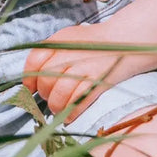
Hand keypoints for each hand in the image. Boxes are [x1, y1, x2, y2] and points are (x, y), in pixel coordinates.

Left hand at [23, 18, 156, 122]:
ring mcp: (86, 68)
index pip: (35, 60)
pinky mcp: (99, 81)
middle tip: (48, 99)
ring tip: (57, 109)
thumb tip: (33, 79)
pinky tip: (69, 117)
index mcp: (60, 40)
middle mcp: (71, 53)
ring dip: (56, 106)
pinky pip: (80, 101)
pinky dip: (71, 112)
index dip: (29, 78)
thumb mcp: (68, 38)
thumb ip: (50, 53)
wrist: (127, 41)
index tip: (30, 88)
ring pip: (61, 93)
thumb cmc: (93, 42)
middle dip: (44, 94)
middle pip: (47, 79)